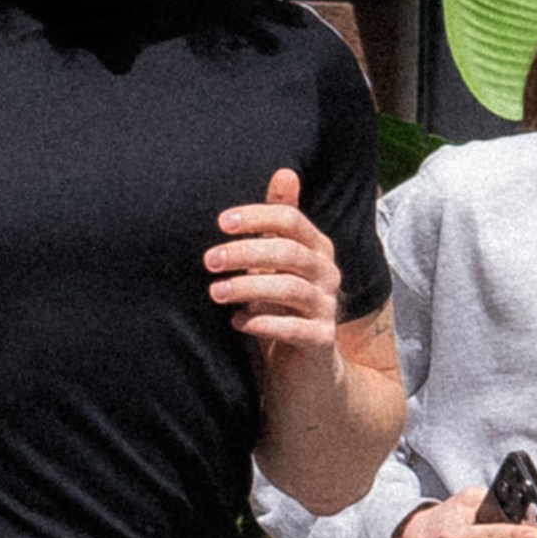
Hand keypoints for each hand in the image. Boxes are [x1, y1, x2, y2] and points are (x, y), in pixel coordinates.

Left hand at [206, 168, 342, 353]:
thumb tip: (285, 171)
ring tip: (216, 292)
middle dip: (246, 253)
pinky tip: (237, 322)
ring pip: (291, 289)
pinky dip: (263, 324)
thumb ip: (278, 222)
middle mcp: (327, 273)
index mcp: (316, 248)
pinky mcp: (322, 339)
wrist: (304, 366)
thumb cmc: (282, 306)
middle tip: (208, 260)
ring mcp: (327, 307)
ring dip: (249, 288)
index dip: (258, 217)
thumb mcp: (277, 262)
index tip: (222, 222)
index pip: (291, 221)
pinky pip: (295, 329)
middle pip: (289, 253)